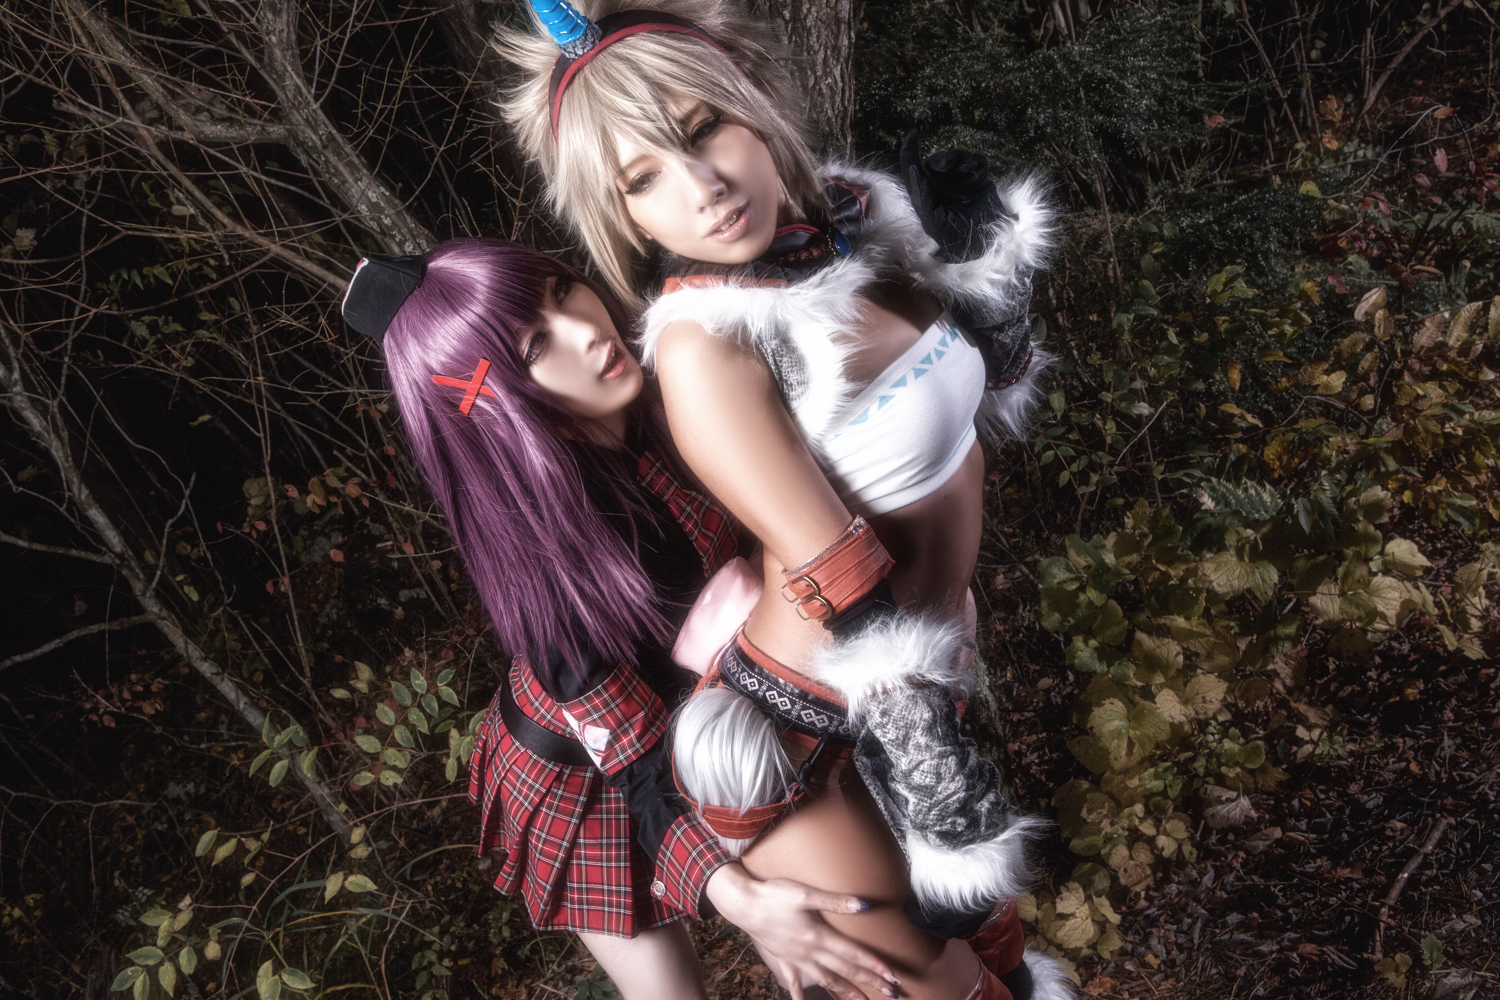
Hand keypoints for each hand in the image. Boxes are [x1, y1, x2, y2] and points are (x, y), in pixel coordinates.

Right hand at [705, 863, 900, 999]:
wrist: (743, 904)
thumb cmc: (774, 895)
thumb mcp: (805, 894)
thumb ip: (835, 901)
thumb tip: (863, 905)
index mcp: (819, 936)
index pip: (853, 954)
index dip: (874, 964)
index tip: (892, 976)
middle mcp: (810, 952)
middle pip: (845, 970)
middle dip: (869, 982)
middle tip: (891, 992)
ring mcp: (796, 959)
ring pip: (826, 980)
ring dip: (846, 991)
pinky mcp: (783, 959)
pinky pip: (794, 981)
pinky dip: (799, 995)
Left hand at [899, 129, 1007, 263]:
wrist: (991, 242)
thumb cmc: (960, 239)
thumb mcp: (937, 225)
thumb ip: (924, 200)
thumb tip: (917, 172)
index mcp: (926, 199)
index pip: (913, 173)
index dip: (909, 152)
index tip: (913, 134)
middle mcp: (940, 188)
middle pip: (934, 163)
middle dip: (942, 161)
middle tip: (949, 164)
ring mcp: (959, 181)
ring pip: (954, 158)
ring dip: (961, 161)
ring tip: (972, 173)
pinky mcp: (978, 177)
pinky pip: (975, 161)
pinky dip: (977, 164)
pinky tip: (980, 175)